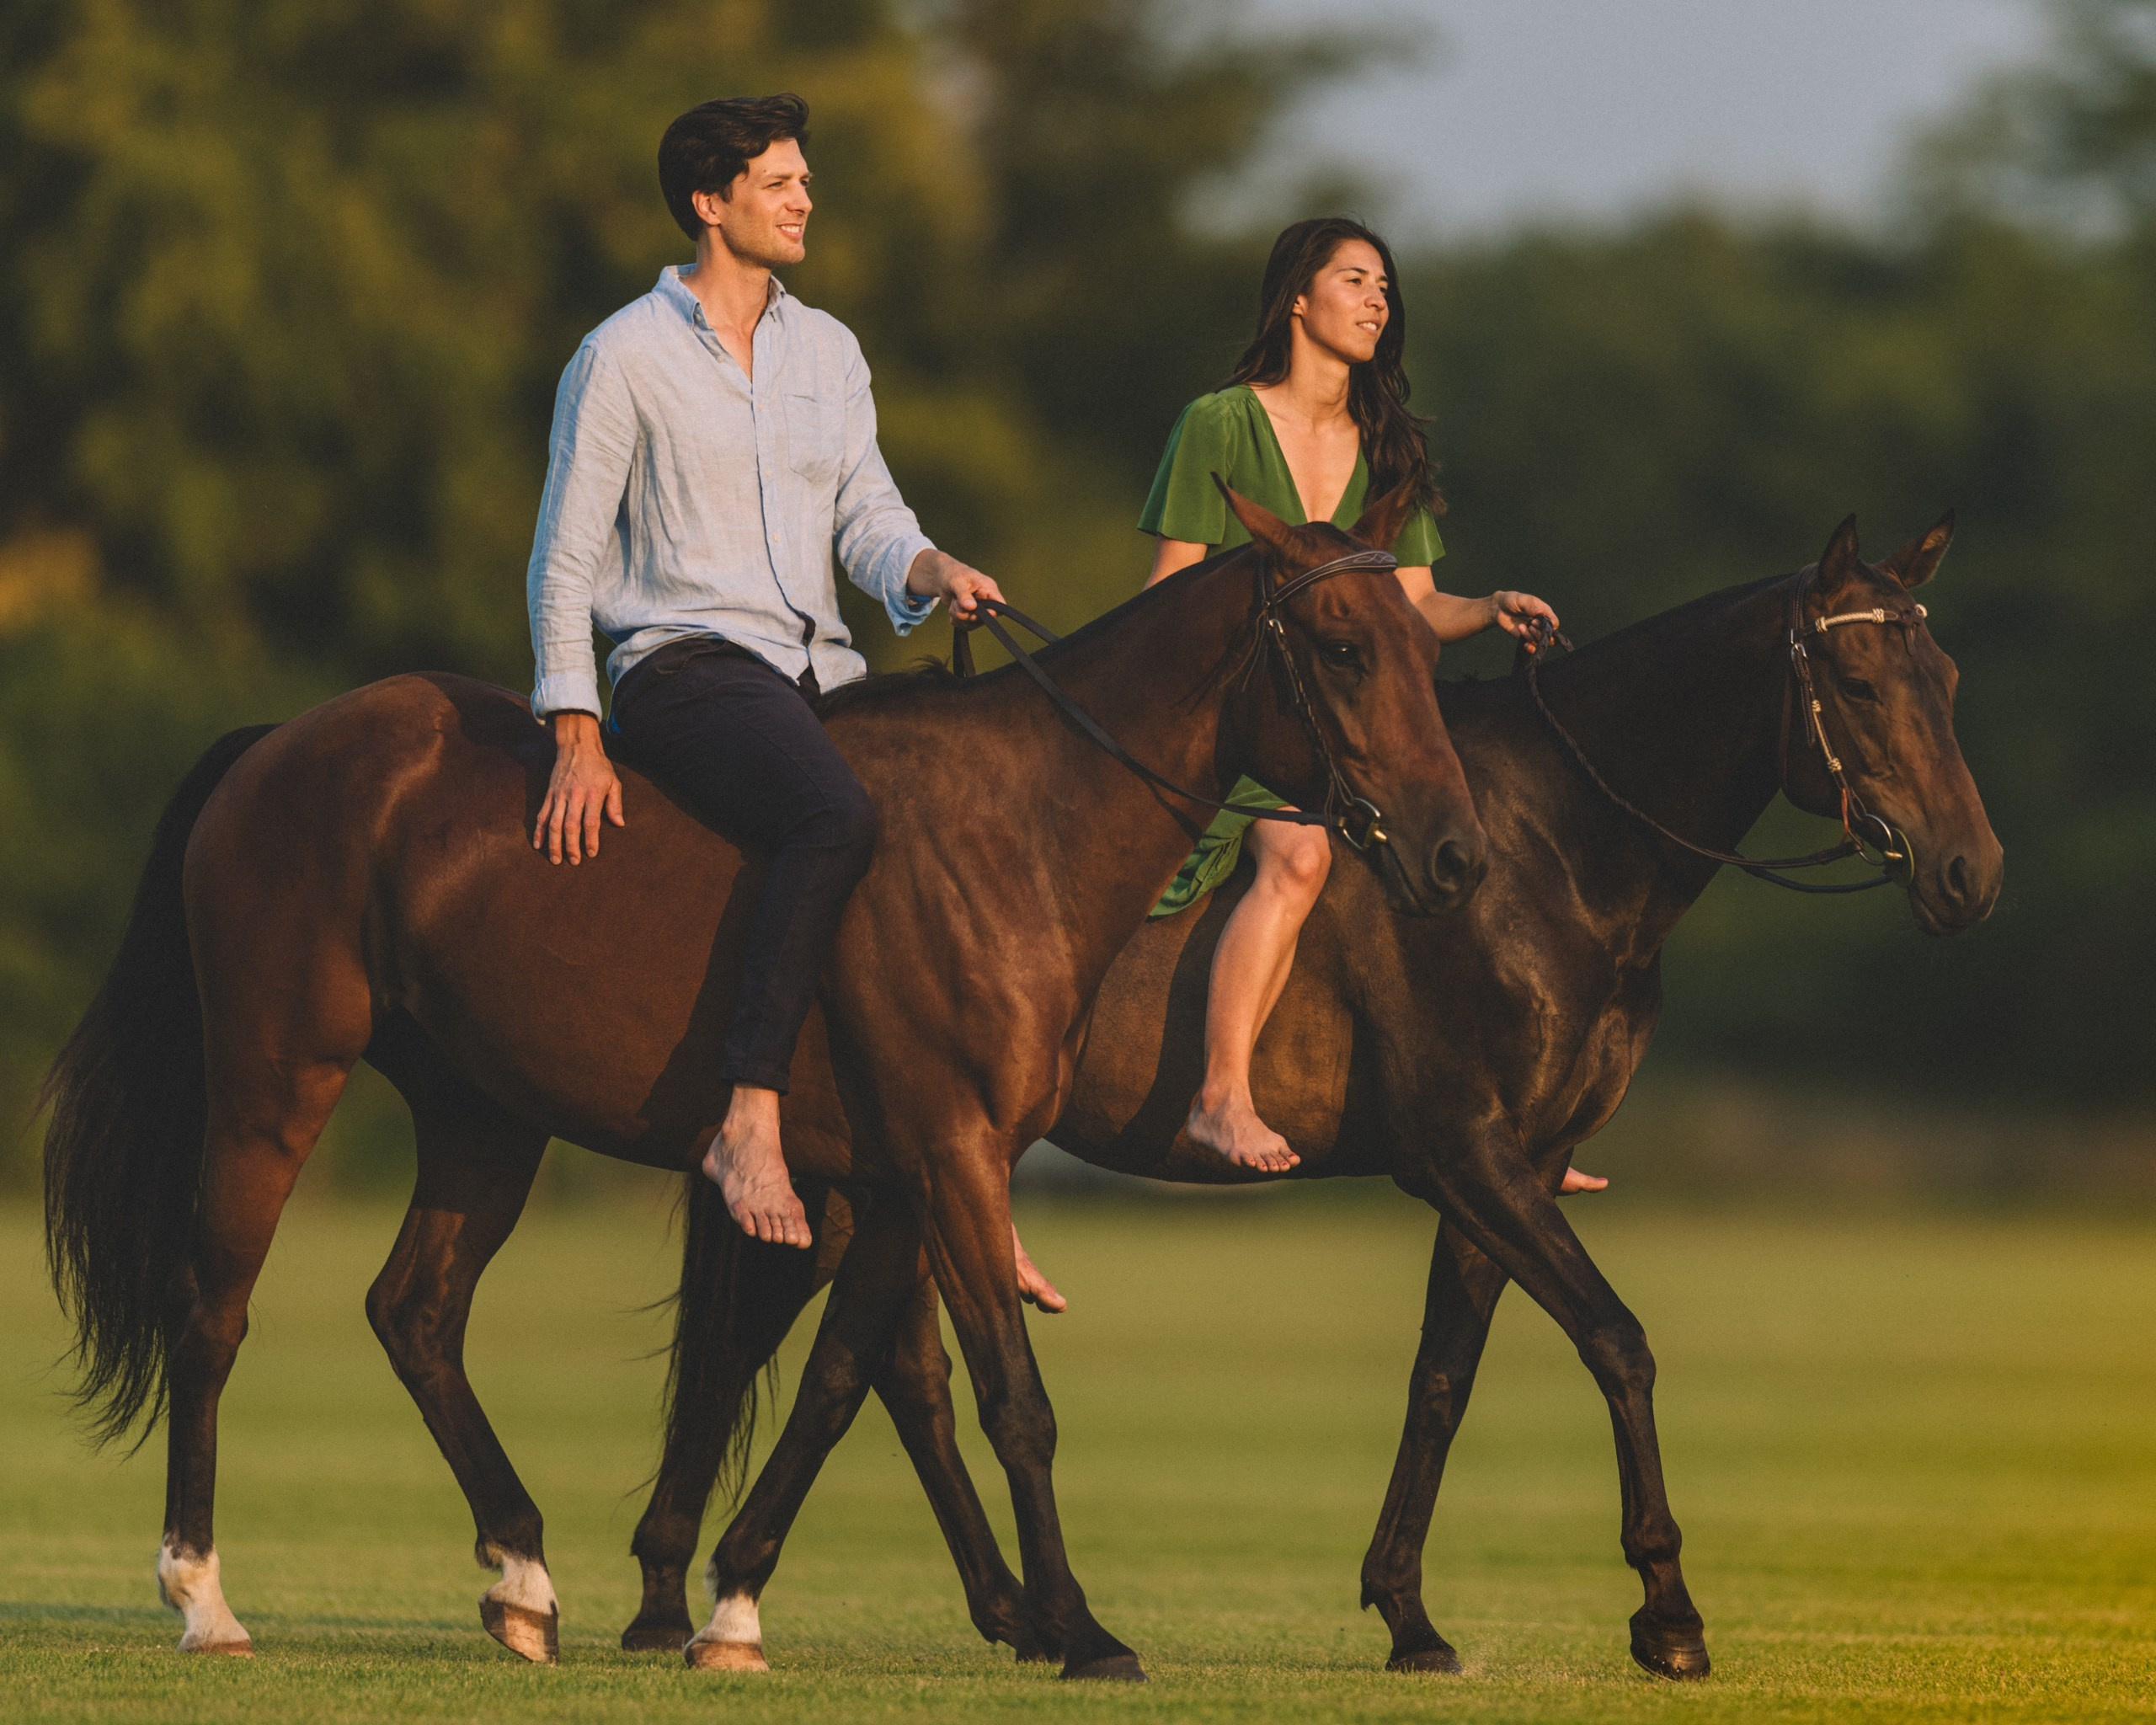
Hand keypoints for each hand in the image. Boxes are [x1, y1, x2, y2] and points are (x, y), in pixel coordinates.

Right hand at [533, 711, 624, 864]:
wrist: (577, 746)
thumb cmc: (599, 766)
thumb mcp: (613, 782)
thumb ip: (615, 804)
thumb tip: (619, 824)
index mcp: (592, 793)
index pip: (590, 821)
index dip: (591, 839)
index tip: (592, 853)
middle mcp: (574, 795)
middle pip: (570, 825)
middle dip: (571, 846)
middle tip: (573, 862)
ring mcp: (559, 795)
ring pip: (553, 823)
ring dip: (553, 843)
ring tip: (555, 859)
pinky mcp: (549, 794)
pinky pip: (542, 815)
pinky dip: (538, 830)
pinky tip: (538, 844)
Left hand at [907, 548, 1004, 620]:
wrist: (943, 578)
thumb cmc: (953, 574)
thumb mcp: (956, 582)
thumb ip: (964, 595)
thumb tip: (971, 607)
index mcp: (988, 589)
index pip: (1000, 605)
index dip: (992, 613)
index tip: (978, 613)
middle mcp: (986, 601)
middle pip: (984, 619)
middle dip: (967, 614)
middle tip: (956, 602)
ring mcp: (978, 610)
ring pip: (972, 624)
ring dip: (958, 616)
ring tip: (953, 602)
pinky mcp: (970, 616)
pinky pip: (965, 626)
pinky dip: (956, 620)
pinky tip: (953, 608)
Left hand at [1490, 590, 1559, 645]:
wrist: (1499, 608)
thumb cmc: (1512, 600)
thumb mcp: (1521, 600)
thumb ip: (1530, 606)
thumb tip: (1540, 611)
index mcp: (1544, 612)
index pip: (1554, 623)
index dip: (1548, 625)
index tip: (1535, 620)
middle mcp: (1541, 623)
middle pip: (1550, 635)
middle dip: (1540, 632)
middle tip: (1530, 624)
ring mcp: (1534, 631)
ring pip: (1540, 642)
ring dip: (1532, 637)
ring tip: (1521, 627)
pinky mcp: (1526, 638)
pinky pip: (1533, 647)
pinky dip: (1531, 648)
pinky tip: (1525, 644)